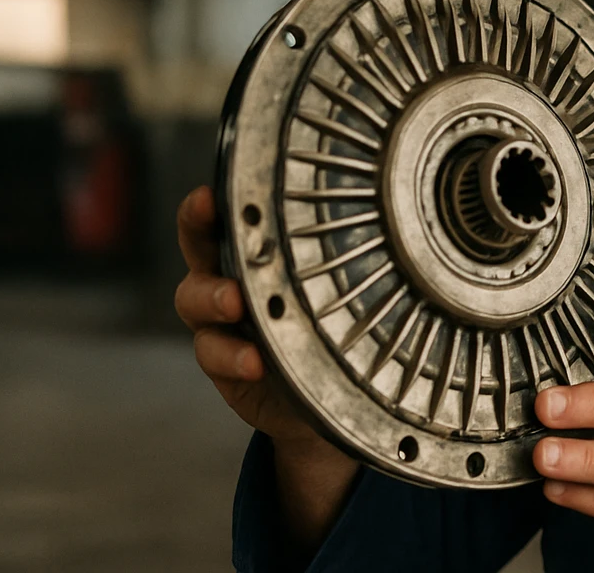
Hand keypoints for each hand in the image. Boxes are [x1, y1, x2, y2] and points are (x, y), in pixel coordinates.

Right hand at [173, 185, 357, 550]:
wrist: (318, 399)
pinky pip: (214, 355)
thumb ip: (345, 257)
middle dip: (202, 239)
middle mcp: (233, 277)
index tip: (211, 194)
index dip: (210, 204)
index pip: (227, 216)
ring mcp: (223, 321)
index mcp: (259, 250)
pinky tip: (254, 360)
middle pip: (200, 249)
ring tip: (236, 305)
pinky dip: (232, 356)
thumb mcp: (339, 288)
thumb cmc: (332, 328)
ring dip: (213, 299)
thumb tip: (398, 217)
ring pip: (195, 301)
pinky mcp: (223, 362)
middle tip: (227, 234)